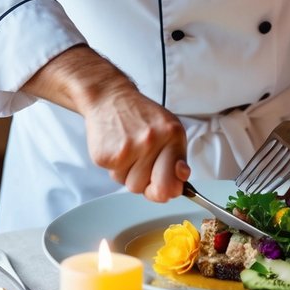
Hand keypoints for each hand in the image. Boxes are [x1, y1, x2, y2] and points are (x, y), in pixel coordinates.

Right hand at [22, 45, 189, 201]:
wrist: (110, 97)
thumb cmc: (140, 116)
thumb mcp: (168, 129)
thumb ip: (177, 157)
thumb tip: (182, 178)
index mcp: (172, 134)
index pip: (174, 185)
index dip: (169, 190)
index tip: (166, 186)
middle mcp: (151, 140)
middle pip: (154, 191)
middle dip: (150, 185)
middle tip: (144, 164)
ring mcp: (128, 148)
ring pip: (132, 186)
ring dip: (130, 173)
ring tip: (128, 150)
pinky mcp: (107, 155)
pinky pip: (114, 178)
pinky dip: (115, 167)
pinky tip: (116, 148)